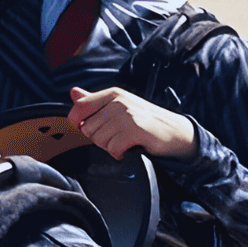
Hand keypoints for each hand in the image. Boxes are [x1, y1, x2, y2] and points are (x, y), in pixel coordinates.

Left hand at [63, 83, 194, 159]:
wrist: (174, 131)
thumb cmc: (145, 120)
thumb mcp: (119, 105)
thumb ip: (94, 101)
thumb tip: (74, 92)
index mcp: (112, 94)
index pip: (80, 107)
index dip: (78, 122)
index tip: (92, 128)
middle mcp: (118, 102)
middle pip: (88, 129)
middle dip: (99, 138)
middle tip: (116, 136)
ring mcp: (127, 116)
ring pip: (99, 140)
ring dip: (110, 147)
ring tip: (124, 141)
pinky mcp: (135, 131)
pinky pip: (113, 148)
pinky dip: (119, 153)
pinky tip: (128, 148)